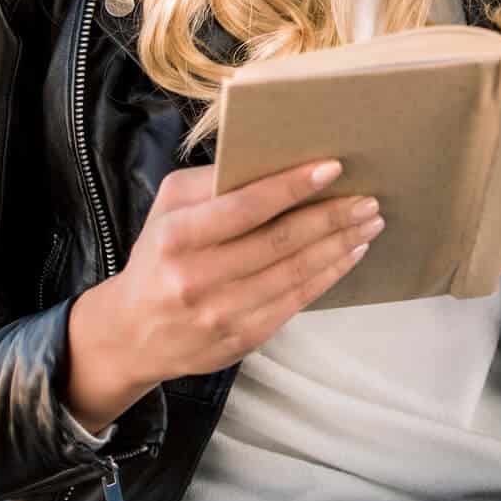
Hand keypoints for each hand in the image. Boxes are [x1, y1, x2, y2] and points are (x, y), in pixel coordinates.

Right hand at [63, 160, 381, 429]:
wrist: (132, 333)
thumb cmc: (159, 256)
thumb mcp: (167, 209)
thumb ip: (211, 183)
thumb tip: (273, 161)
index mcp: (177, 236)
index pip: (245, 208)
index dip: (292, 187)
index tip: (332, 168)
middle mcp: (197, 277)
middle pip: (280, 242)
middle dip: (331, 217)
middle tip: (367, 198)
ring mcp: (221, 313)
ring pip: (295, 274)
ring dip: (340, 245)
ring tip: (368, 223)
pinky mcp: (241, 339)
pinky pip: (296, 302)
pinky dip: (329, 275)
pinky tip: (349, 254)